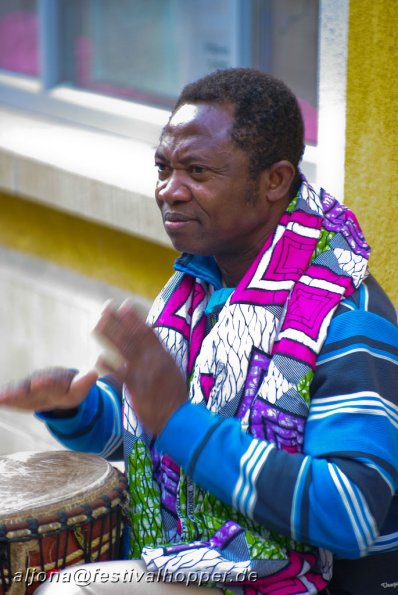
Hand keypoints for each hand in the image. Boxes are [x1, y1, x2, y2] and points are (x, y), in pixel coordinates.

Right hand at [0, 368, 97, 411]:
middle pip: (35, 384)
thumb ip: (84, 382)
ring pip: (21, 390)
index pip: (53, 380)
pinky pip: (13, 396)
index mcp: (59, 378)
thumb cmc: (71, 388)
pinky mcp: (22, 395)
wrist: (60, 388)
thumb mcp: (80, 388)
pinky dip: (5, 397)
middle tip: (23, 390)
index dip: (47, 382)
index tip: (39, 383)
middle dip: (28, 388)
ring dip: (12, 394)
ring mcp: (31, 387)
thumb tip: (94, 373)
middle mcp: (42, 380)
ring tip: (2, 398)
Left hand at [94, 300, 186, 434]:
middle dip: (117, 321)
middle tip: (105, 308)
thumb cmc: (176, 396)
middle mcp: (153, 360)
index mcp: (163, 355)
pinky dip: (109, 366)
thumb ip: (161, 356)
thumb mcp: (173, 370)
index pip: (147, 331)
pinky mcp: (136, 388)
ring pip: (124, 350)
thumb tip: (153, 342)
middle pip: (132, 336)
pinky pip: (120, 374)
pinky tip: (98, 358)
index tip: (123, 305)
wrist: (179, 418)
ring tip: (96, 325)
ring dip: (109, 336)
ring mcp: (145, 372)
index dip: (134, 318)